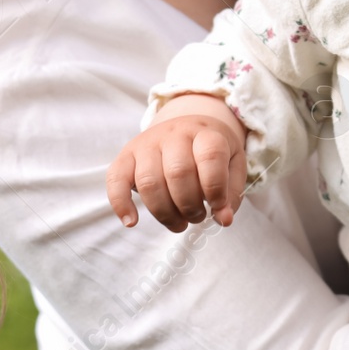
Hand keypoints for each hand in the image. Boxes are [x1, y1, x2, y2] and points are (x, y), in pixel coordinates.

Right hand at [106, 93, 247, 231]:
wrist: (186, 126)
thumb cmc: (210, 151)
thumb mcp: (232, 164)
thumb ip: (231, 191)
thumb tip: (224, 219)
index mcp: (206, 133)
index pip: (211, 157)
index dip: (216, 188)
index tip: (218, 208)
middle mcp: (175, 134)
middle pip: (178, 173)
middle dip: (190, 206)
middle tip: (197, 218)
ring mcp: (147, 143)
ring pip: (149, 182)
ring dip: (165, 213)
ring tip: (179, 223)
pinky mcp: (126, 155)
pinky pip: (116, 179)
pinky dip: (121, 204)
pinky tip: (132, 222)